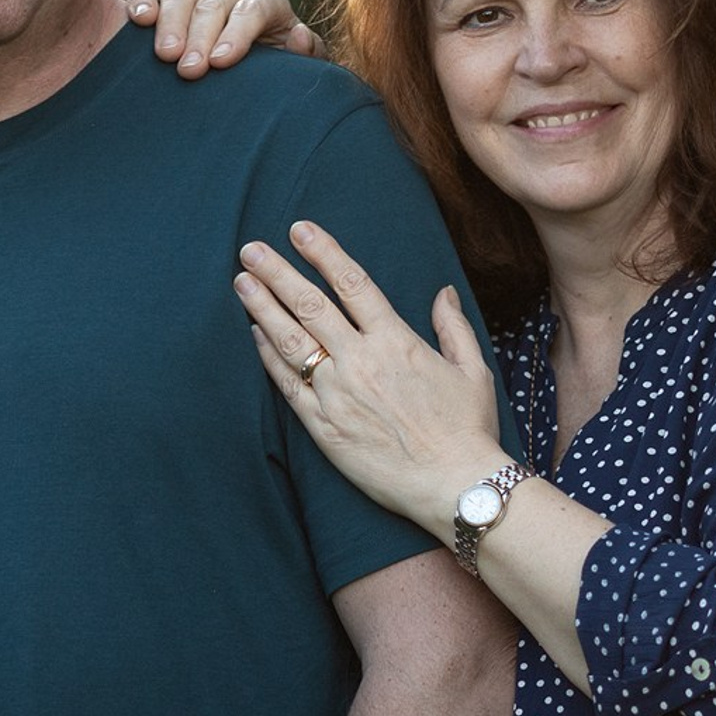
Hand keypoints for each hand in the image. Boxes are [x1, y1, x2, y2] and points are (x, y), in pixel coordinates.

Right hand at [125, 0, 319, 76]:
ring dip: (171, 23)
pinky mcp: (164, 1)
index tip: (221, 63)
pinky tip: (138, 20)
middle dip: (201, 36)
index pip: (254, 8)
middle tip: (189, 70)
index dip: (238, 32)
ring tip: (164, 56)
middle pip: (214, 3)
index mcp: (265, 4)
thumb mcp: (296, 71)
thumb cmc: (272, 76)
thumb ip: (306, 56)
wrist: (245, 81)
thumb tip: (298, 37)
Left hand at [237, 221, 505, 529]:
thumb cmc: (469, 429)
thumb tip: (443, 292)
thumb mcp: (473, 370)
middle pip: (309, 305)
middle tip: (251, 248)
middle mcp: (361, 361)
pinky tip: (255, 334)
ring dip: (262, 307)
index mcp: (396, 341)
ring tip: (242, 281)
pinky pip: (288, 385)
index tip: (299, 230)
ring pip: (290, 340)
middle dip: (277, 272)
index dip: (322, 252)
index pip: (351, 282)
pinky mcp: (324, 427)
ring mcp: (337, 394)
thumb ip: (453, 326)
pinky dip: (268, 356)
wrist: (454, 485)